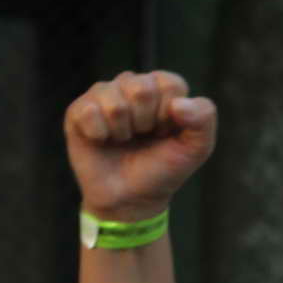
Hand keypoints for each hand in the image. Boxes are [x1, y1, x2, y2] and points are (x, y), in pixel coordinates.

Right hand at [64, 71, 216, 220]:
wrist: (131, 198)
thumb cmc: (163, 168)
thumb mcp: (196, 148)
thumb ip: (204, 119)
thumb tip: (179, 104)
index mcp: (162, 88)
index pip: (170, 84)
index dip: (169, 115)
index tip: (165, 133)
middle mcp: (132, 84)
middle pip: (141, 89)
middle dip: (146, 122)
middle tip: (143, 136)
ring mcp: (104, 94)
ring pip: (115, 103)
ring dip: (123, 131)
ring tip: (124, 140)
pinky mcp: (78, 110)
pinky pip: (89, 112)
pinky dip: (99, 134)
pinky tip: (102, 141)